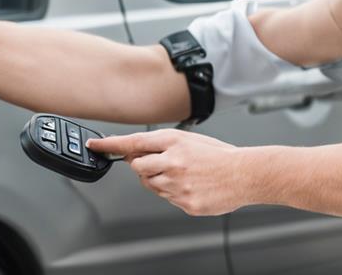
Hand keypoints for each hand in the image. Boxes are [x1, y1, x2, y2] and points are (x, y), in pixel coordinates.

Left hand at [87, 129, 248, 215]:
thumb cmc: (220, 156)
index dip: (111, 145)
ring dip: (159, 180)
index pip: (133, 142)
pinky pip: (167, 199)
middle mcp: (172, 162)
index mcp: (174, 142)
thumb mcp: (190, 139)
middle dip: (143, 166)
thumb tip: (137, 151)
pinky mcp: (184, 202)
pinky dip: (175, 193)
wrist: (246, 174)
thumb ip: (162, 144)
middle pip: (137, 167)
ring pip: (151, 185)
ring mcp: (178, 185)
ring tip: (183, 175)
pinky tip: (191, 186)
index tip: (96, 146)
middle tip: (162, 164)